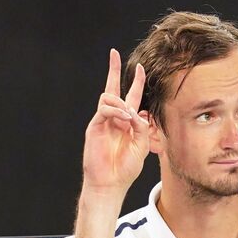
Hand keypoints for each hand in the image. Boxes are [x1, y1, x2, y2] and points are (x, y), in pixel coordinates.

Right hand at [82, 48, 153, 193]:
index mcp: (127, 123)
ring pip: (109, 98)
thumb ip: (143, 127)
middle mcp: (114, 119)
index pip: (131, 97)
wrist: (110, 183)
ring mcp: (103, 122)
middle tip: (114, 54)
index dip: (136, 83)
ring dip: (121, 102)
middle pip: (113, 89)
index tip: (141, 67)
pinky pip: (104, 110)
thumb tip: (137, 111)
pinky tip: (124, 118)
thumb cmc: (126, 168)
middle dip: (113, 70)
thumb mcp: (142, 146)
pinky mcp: (95, 127)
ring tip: (129, 117)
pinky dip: (115, 111)